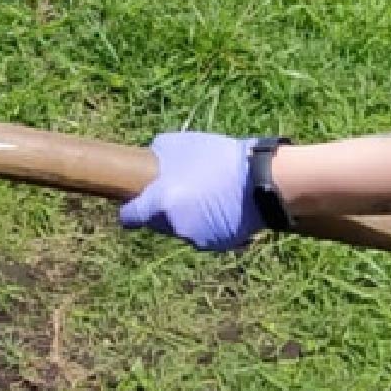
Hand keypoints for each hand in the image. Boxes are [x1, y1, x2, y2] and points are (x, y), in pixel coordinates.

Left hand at [119, 131, 266, 251]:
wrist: (260, 180)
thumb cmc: (218, 158)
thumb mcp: (180, 144)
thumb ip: (157, 155)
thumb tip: (149, 160)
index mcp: (162, 203)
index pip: (130, 217)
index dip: (130, 210)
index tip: (133, 204)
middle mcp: (174, 226)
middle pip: (157, 223)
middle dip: (161, 211)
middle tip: (178, 190)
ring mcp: (195, 239)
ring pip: (180, 229)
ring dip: (184, 218)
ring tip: (203, 195)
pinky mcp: (215, 245)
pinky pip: (202, 235)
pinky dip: (205, 225)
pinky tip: (218, 207)